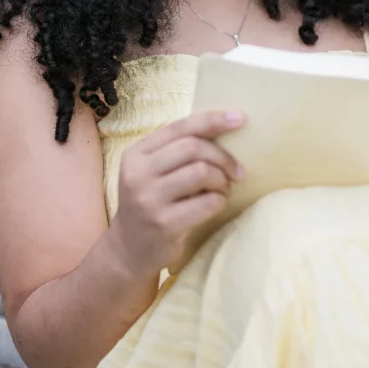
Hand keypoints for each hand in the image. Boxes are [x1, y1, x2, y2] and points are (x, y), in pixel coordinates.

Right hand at [113, 110, 245, 276]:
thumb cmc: (151, 203)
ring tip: (222, 189)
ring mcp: (149, 199)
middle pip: (193, 148)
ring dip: (222, 180)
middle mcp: (138, 174)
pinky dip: (220, 200)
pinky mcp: (165, 224)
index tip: (239, 118)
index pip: (179, 128)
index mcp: (136, 153)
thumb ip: (176, 151)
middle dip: (223, 157)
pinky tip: (216, 204)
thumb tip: (223, 128)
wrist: (129, 249)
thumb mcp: (152, 172)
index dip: (212, 120)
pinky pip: (207, 202)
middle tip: (237, 171)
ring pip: (202, 173)